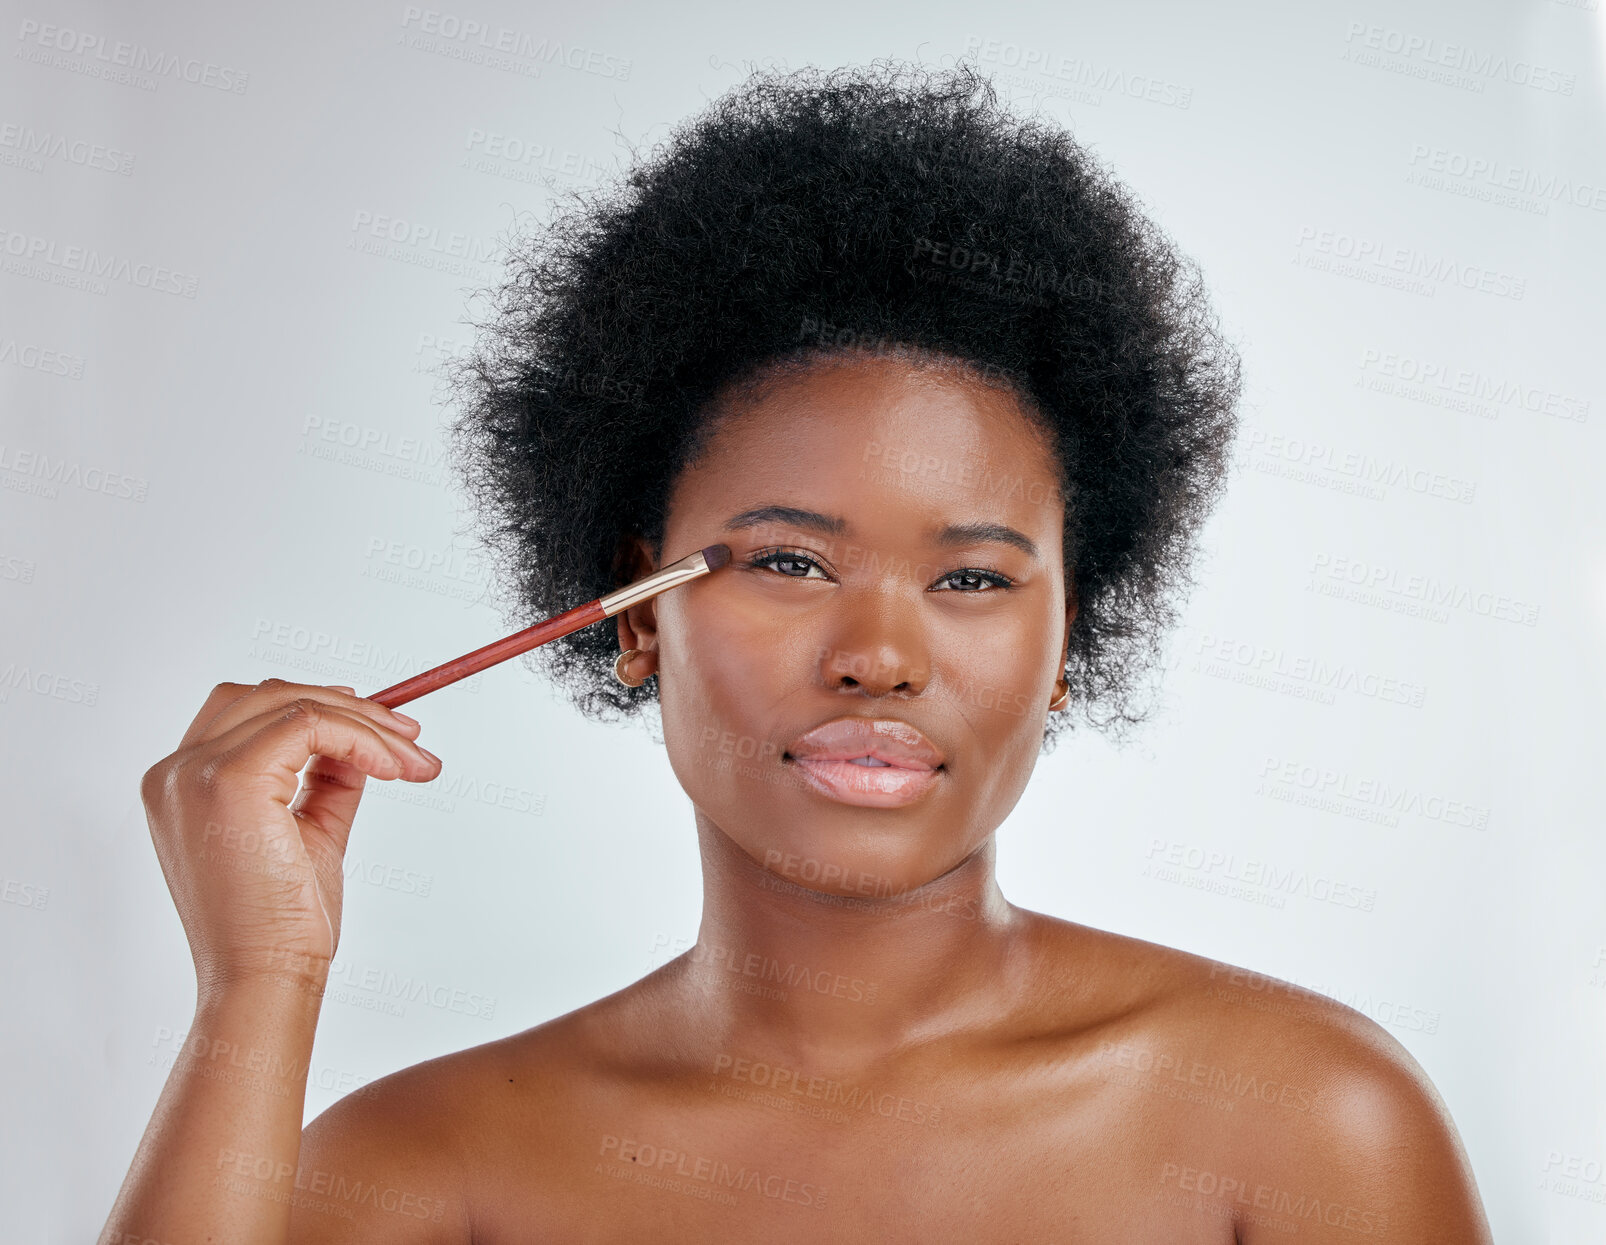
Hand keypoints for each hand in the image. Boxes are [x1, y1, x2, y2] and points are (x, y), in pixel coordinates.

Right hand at [139, 679, 440, 998]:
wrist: (266, 977)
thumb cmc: (282, 925)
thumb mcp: (310, 831)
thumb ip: (327, 781)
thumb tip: (361, 742)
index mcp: (182, 786)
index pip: (246, 712)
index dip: (316, 706)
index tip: (380, 727)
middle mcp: (176, 772)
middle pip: (268, 695)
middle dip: (349, 708)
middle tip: (410, 736)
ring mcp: (195, 772)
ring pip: (295, 705)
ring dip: (367, 724)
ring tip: (413, 759)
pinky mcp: (232, 778)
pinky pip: (310, 725)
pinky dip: (362, 737)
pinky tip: (394, 767)